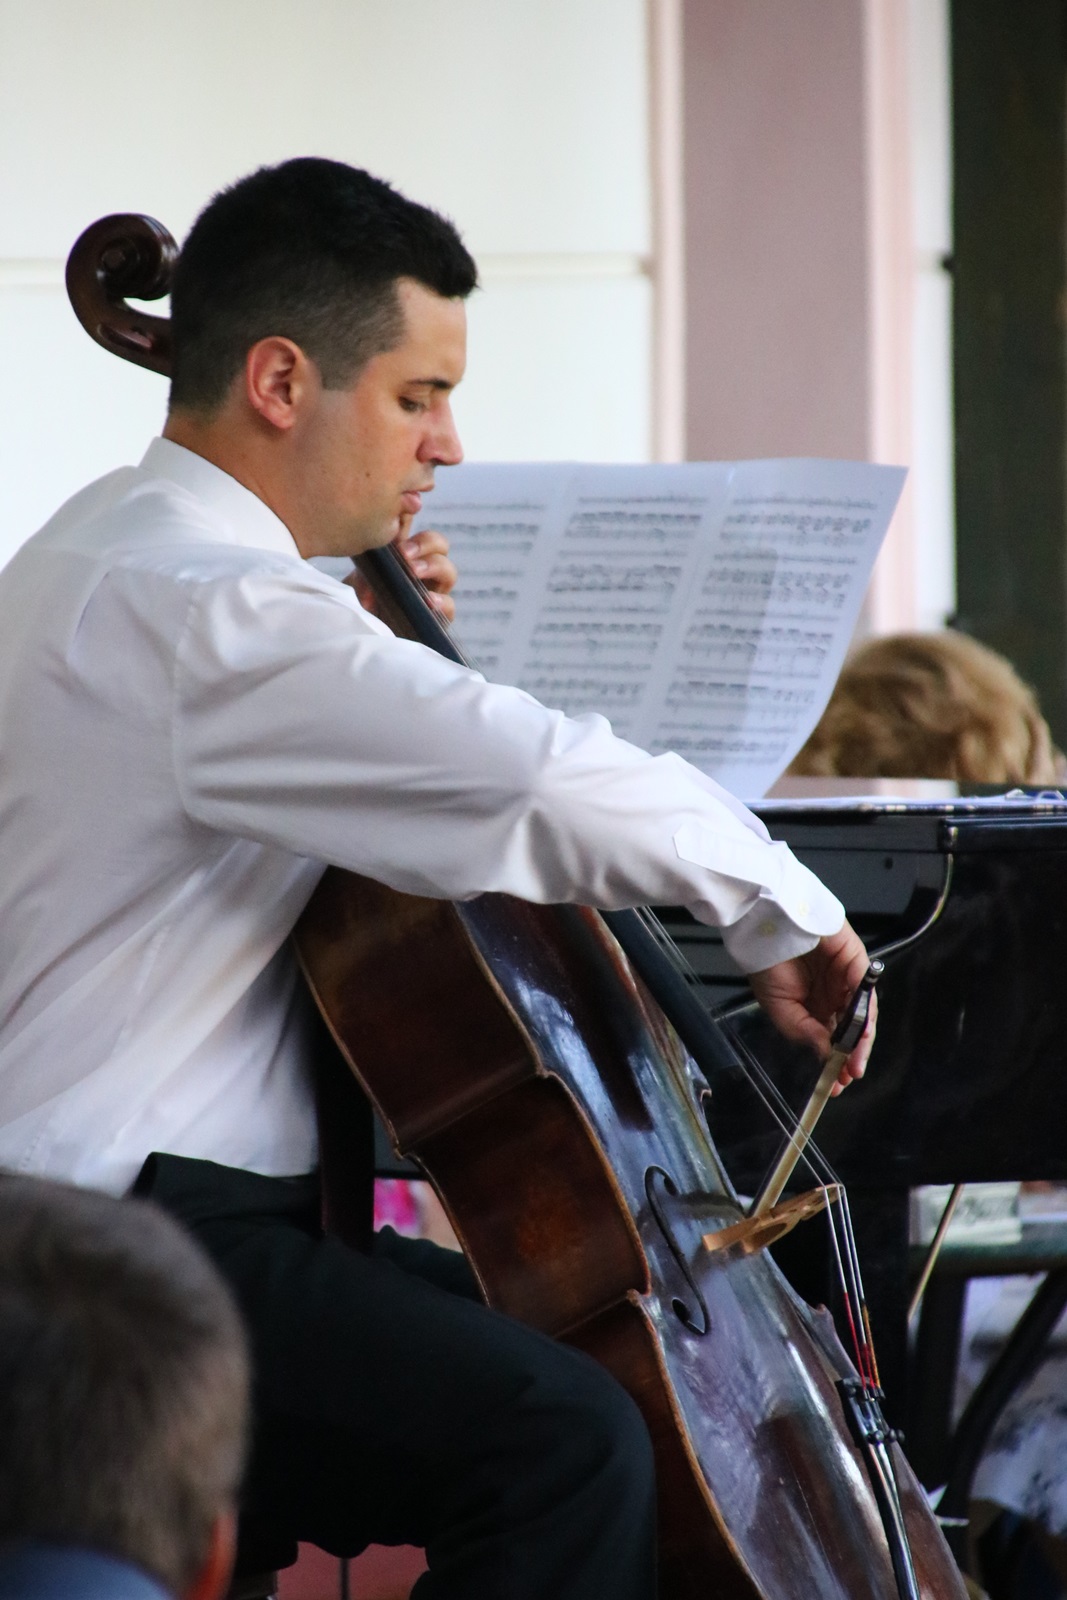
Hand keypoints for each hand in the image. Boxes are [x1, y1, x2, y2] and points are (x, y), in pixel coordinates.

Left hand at [353, 517, 457, 622]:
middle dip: (425, 544)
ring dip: (432, 566)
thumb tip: (380, 558)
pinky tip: (428, 600)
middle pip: (439, 544)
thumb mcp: (360, 580)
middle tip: (404, 552)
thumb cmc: (360, 605)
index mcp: (404, 554)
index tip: (394, 524)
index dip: (409, 518)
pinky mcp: (438, 619)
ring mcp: (434, 592)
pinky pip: (450, 606)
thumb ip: (370, 565)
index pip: (415, 528)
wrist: (361, 638)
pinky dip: (442, 601)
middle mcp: (423, 570)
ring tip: (413, 572)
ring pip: (448, 570)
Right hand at [746, 920, 875, 1094]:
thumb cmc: (766, 962)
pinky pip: (864, 990)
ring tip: (853, 1062)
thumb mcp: (778, 1008)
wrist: (765, 924)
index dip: (836, 1062)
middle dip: (851, 1056)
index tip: (834, 1085)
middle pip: (852, 1030)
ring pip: (862, 1014)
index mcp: (816, 1006)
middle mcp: (835, 994)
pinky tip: (860, 1033)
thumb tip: (825, 1053)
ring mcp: (847, 978)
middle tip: (846, 1077)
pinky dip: (863, 1013)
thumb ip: (803, 1032)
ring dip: (860, 1041)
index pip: (833, 1039)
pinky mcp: (856, 960)